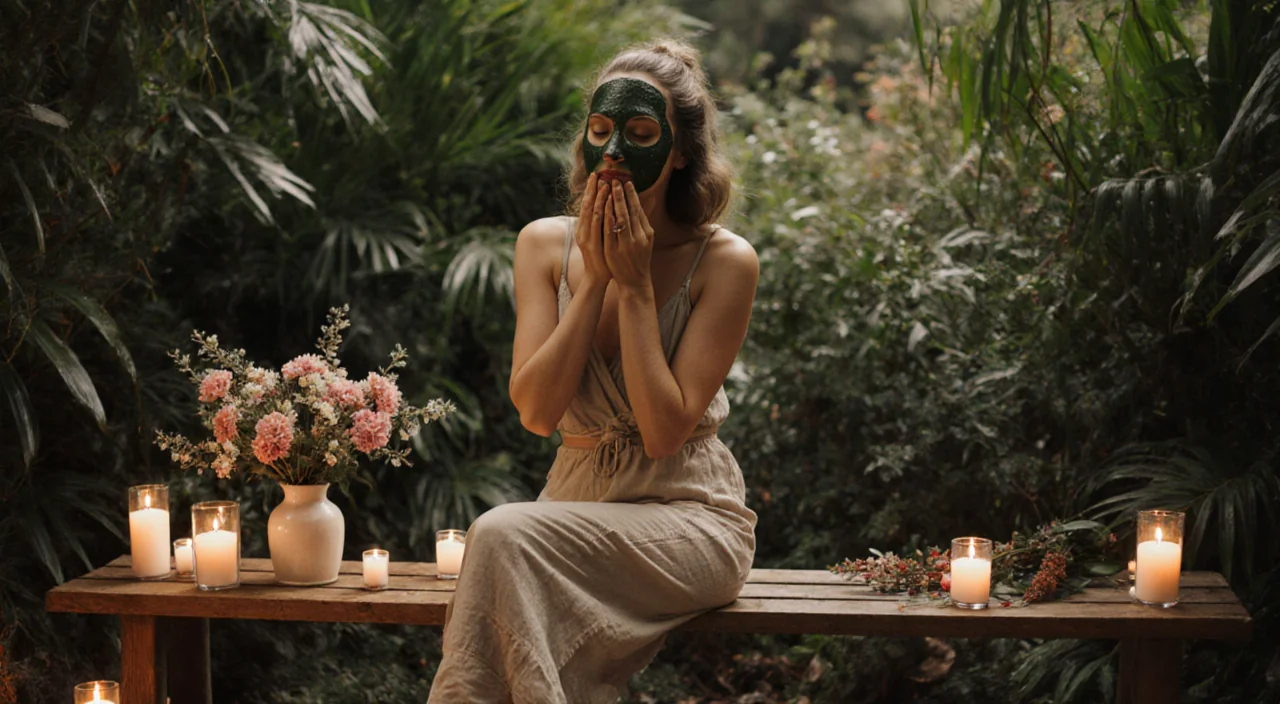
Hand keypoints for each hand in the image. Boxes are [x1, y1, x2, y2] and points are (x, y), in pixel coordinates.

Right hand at [575, 172, 610, 286]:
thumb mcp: (598, 237)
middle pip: (587, 205)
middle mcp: (582, 230)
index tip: (595, 175)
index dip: (590, 190)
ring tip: (605, 184)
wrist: (597, 277)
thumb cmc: (601, 256)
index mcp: (583, 228)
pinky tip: (608, 202)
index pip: (586, 204)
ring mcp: (587, 238)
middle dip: (592, 189)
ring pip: (593, 213)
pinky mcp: (593, 245)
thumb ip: (599, 223)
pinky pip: (599, 225)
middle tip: (598, 174)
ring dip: (599, 197)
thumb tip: (603, 208)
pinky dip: (603, 212)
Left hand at [603, 180, 653, 290]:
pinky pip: (609, 232)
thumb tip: (643, 202)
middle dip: (621, 195)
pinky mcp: (614, 252)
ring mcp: (626, 245)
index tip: (627, 182)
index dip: (632, 195)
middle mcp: (638, 238)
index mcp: (646, 233)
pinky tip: (603, 208)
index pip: (638, 210)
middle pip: (629, 212)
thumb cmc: (639, 258)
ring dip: (613, 203)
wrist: (635, 281)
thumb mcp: (646, 239)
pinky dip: (607, 219)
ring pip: (620, 220)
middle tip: (615, 180)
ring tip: (607, 189)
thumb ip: (643, 222)